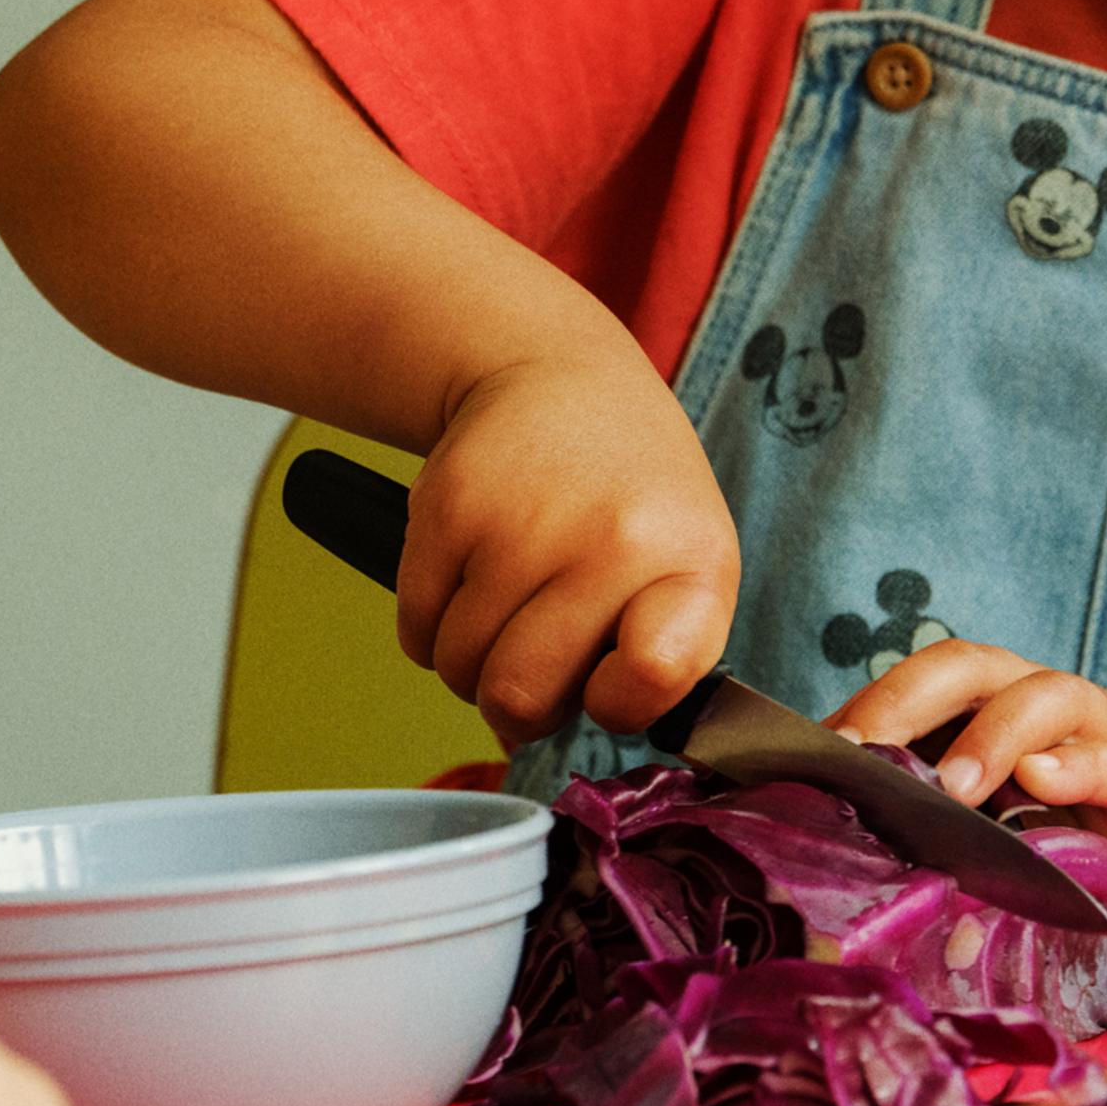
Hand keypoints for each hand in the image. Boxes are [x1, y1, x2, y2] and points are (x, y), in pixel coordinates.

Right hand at [404, 349, 737, 748]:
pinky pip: (414, 628)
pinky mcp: (447, 507)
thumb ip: (664, 659)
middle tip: (537, 656)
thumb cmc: (632, 501)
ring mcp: (523, 521)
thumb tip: (606, 726)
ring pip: (457, 669)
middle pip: (519, 697)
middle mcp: (611, 540)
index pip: (653, 673)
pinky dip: (432, 624)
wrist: (562, 380)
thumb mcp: (690, 565)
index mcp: (692, 566)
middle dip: (518, 702)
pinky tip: (473, 573)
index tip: (610, 683)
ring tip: (511, 603)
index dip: (617, 701)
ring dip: (471, 661)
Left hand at [828, 641, 1106, 922]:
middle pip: (963, 669)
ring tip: (950, 786)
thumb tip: (844, 877)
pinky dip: (1081, 763)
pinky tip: (1045, 781)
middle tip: (854, 754)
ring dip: (990, 735)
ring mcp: (1102, 730)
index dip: (857, 712)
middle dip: (902, 702)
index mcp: (988, 709)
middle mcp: (1038, 702)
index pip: (912, 688)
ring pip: (1041, 697)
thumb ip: (941, 834)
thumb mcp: (1006, 829)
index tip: (799, 760)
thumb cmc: (1085, 825)